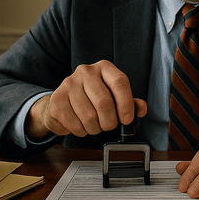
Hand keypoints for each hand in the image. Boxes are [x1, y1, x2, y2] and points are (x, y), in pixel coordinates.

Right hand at [26, 60, 147, 139]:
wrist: (64, 101)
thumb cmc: (93, 98)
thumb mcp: (114, 96)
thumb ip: (130, 102)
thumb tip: (141, 108)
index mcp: (104, 68)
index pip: (120, 82)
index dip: (126, 104)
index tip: (126, 119)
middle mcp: (86, 71)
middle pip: (104, 102)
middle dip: (110, 122)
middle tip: (109, 125)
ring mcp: (69, 84)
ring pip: (89, 116)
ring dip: (95, 128)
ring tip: (94, 125)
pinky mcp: (57, 99)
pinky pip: (74, 124)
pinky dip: (81, 131)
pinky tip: (81, 125)